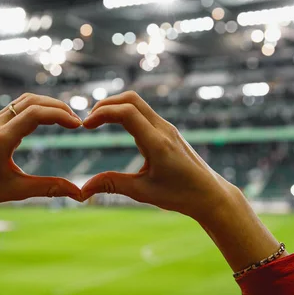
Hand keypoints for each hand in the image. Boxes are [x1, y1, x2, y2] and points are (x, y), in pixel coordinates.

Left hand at [0, 93, 82, 213]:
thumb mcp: (17, 191)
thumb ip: (49, 188)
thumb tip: (79, 194)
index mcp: (0, 140)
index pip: (35, 113)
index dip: (59, 115)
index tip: (77, 126)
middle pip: (31, 101)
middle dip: (57, 107)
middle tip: (76, 121)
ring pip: (23, 100)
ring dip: (46, 104)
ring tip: (65, 119)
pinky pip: (15, 107)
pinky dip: (35, 108)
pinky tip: (47, 120)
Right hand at [81, 91, 239, 222]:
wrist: (210, 194)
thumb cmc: (180, 195)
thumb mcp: (143, 192)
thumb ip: (112, 185)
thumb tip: (83, 189)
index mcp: (157, 144)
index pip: (127, 113)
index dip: (102, 113)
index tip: (85, 126)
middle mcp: (163, 129)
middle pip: (131, 99)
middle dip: (105, 104)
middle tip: (88, 121)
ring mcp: (167, 127)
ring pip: (137, 102)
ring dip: (115, 106)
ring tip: (96, 122)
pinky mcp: (167, 130)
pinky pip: (143, 111)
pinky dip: (124, 111)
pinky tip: (115, 125)